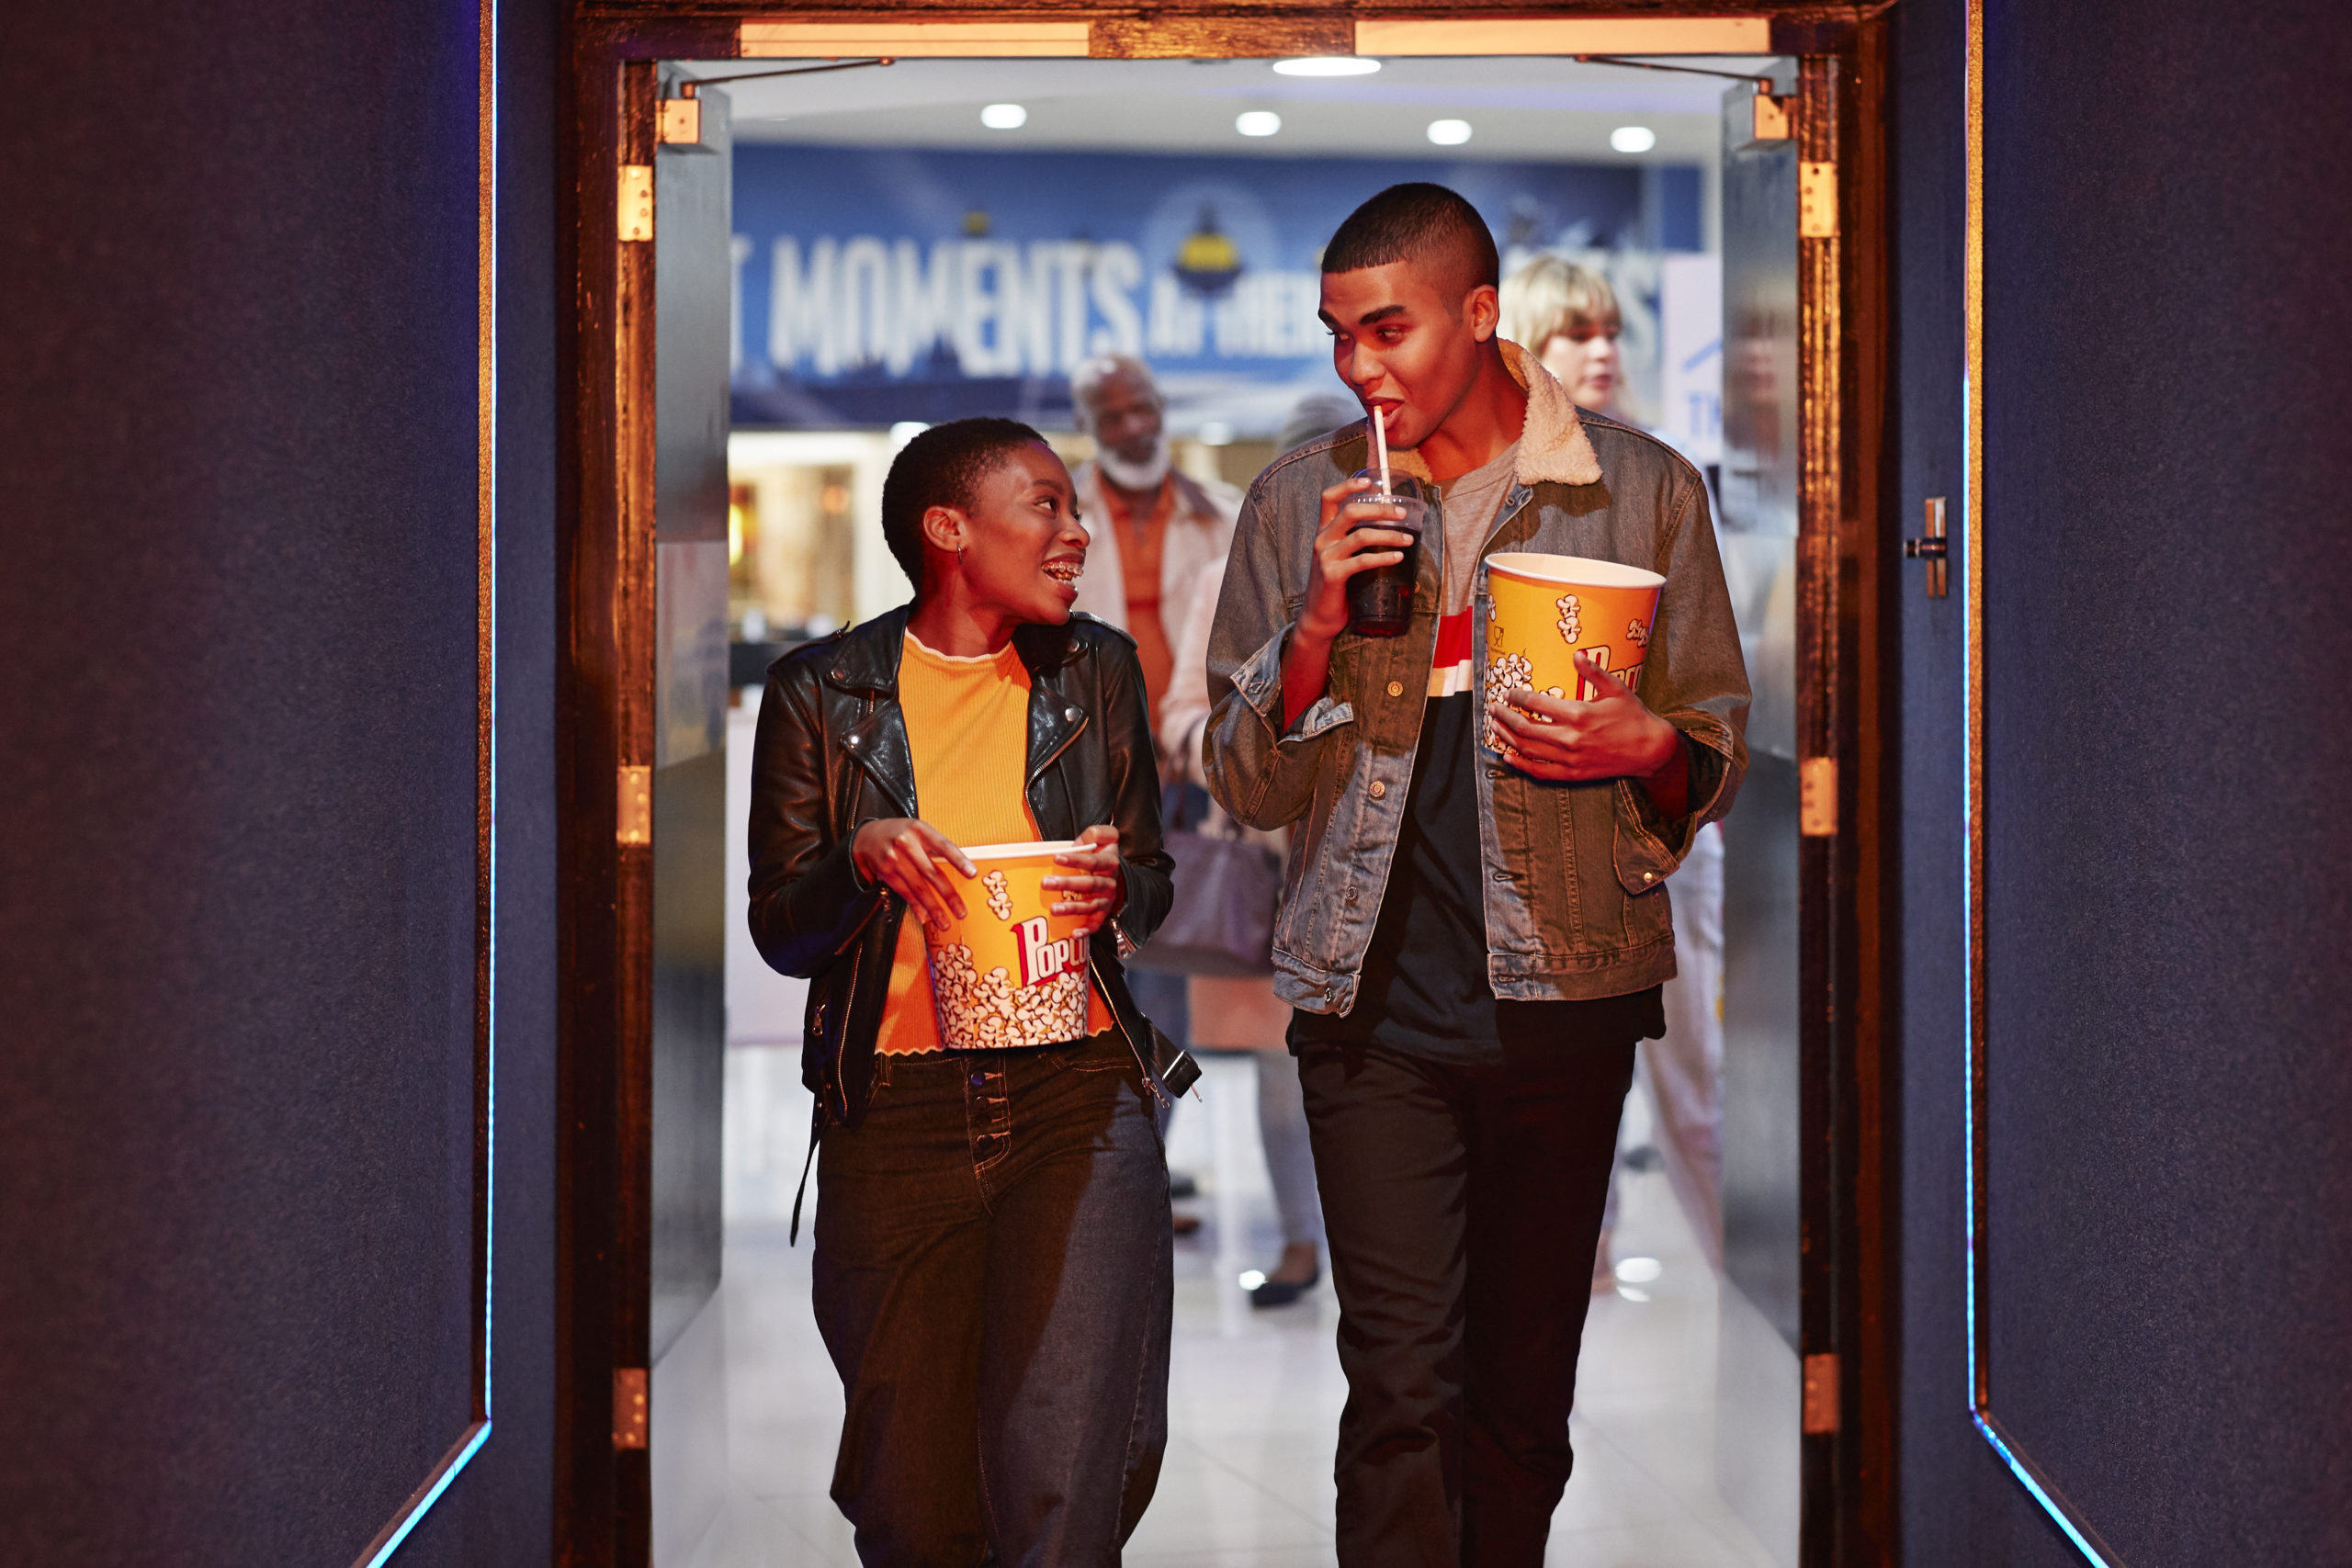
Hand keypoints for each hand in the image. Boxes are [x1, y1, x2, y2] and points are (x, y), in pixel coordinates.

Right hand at [851, 818, 974, 932]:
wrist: (868, 836)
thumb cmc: (902, 834)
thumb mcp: (919, 831)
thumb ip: (936, 847)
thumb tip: (960, 871)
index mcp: (920, 830)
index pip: (943, 845)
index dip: (959, 860)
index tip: (972, 874)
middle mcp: (906, 843)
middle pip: (931, 872)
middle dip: (948, 895)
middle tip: (961, 911)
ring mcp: (894, 858)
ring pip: (918, 887)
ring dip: (933, 907)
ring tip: (944, 922)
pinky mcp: (885, 872)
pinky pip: (904, 892)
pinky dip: (915, 906)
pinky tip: (925, 917)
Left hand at [1044, 824, 1124, 936]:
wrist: (1120, 876)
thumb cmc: (1104, 855)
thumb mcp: (1107, 837)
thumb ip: (1095, 834)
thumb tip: (1077, 844)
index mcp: (1109, 862)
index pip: (1094, 861)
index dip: (1076, 859)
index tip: (1057, 858)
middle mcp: (1109, 882)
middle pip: (1090, 884)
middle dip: (1067, 884)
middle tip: (1046, 883)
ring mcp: (1106, 900)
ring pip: (1090, 905)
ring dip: (1072, 908)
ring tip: (1054, 909)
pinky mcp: (1103, 913)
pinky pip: (1096, 924)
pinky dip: (1086, 929)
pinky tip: (1074, 933)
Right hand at [1297, 477, 1414, 645]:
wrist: (1318, 617)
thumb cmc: (1336, 586)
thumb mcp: (1340, 557)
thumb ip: (1354, 541)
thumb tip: (1391, 529)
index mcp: (1323, 531)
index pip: (1328, 498)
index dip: (1348, 485)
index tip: (1371, 482)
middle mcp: (1322, 540)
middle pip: (1350, 511)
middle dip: (1380, 509)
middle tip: (1402, 514)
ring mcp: (1326, 557)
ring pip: (1361, 535)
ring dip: (1390, 535)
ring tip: (1408, 539)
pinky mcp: (1332, 575)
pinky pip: (1362, 561)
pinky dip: (1384, 557)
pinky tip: (1398, 557)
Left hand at [1487, 651, 1680, 783]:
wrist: (1649, 750)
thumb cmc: (1633, 716)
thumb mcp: (1616, 688)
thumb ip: (1593, 671)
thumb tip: (1576, 654)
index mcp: (1578, 714)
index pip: (1536, 704)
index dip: (1517, 696)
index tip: (1508, 692)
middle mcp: (1570, 738)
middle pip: (1525, 727)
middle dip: (1504, 716)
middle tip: (1493, 708)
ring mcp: (1570, 759)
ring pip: (1528, 749)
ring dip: (1507, 737)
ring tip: (1494, 727)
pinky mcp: (1572, 774)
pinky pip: (1540, 772)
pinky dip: (1521, 765)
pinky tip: (1508, 757)